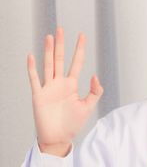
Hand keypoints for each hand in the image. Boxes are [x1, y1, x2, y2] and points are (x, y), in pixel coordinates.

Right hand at [27, 27, 103, 156]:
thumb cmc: (73, 123)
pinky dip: (32, 68)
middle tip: (61, 29)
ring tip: (50, 37)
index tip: (82, 36)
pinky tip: (32, 56)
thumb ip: (95, 91)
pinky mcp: (39, 96)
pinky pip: (35, 80)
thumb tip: (95, 75)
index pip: (77, 63)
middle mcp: (59, 83)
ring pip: (48, 65)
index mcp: (71, 85)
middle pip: (60, 60)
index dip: (79, 50)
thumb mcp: (88, 106)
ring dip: (48, 52)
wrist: (59, 138)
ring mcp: (48, 88)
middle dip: (61, 45)